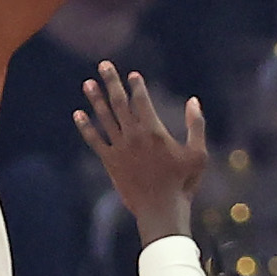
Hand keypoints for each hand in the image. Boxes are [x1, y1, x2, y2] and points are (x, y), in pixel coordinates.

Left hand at [74, 63, 206, 241]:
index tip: (133, 75)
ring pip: (104, 117)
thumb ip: (196, 125)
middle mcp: (134, 136)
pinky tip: (78, 114)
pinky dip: (85, 126)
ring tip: (87, 83)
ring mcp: (120, 148)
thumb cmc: (183, 183)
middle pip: (119, 102)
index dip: (137, 86)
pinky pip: (94, 140)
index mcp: (154, 131)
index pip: (142, 100)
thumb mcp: (198, 154)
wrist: (160, 210)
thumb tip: (193, 101)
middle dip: (111, 82)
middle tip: (103, 65)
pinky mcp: (110, 162)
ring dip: (95, 99)